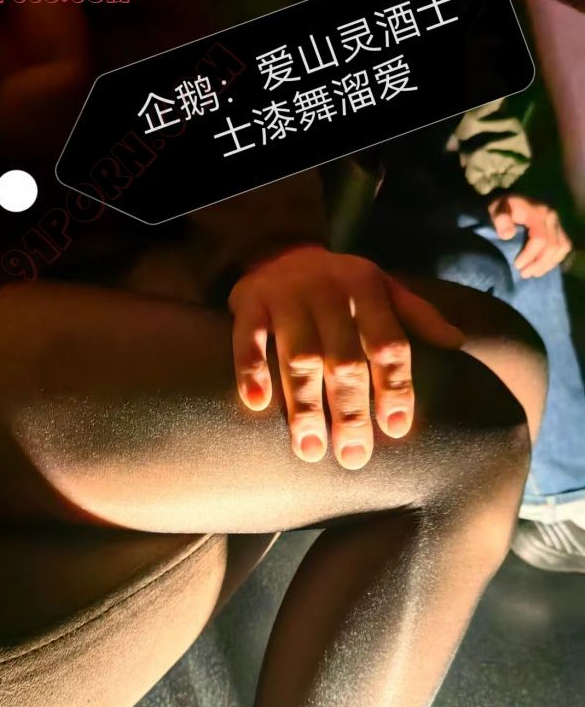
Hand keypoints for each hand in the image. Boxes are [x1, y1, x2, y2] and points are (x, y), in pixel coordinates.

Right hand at [228, 247, 463, 468]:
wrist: (281, 249)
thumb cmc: (340, 284)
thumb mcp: (383, 287)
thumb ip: (417, 315)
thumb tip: (458, 343)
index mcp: (367, 289)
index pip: (388, 343)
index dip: (394, 386)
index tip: (396, 428)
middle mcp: (329, 292)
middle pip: (344, 359)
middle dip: (349, 411)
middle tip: (353, 457)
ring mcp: (286, 297)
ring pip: (298, 357)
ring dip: (304, 406)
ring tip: (310, 450)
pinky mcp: (249, 302)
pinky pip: (248, 339)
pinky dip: (250, 370)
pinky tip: (256, 404)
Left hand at [488, 195, 572, 277]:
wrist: (510, 201)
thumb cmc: (502, 207)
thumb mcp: (496, 209)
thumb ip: (501, 220)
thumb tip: (508, 235)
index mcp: (537, 213)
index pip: (540, 239)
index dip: (530, 255)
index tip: (517, 266)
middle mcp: (551, 217)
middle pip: (553, 246)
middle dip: (539, 263)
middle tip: (524, 274)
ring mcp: (557, 223)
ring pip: (561, 247)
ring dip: (548, 264)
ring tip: (533, 273)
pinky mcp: (558, 228)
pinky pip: (564, 246)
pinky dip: (555, 259)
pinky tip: (542, 267)